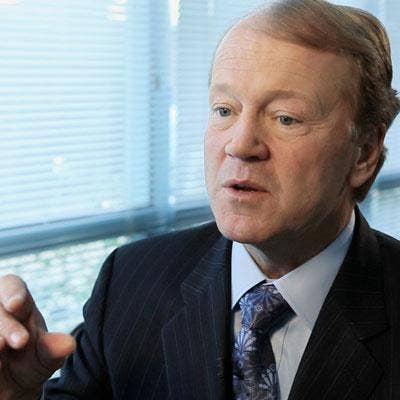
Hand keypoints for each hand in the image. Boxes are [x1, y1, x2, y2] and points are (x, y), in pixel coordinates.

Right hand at [0, 275, 75, 399]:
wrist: (12, 388)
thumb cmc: (30, 362)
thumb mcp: (44, 357)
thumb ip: (53, 349)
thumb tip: (69, 344)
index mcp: (18, 303)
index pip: (12, 285)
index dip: (13, 292)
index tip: (17, 304)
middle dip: (5, 325)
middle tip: (20, 342)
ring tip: (0, 361)